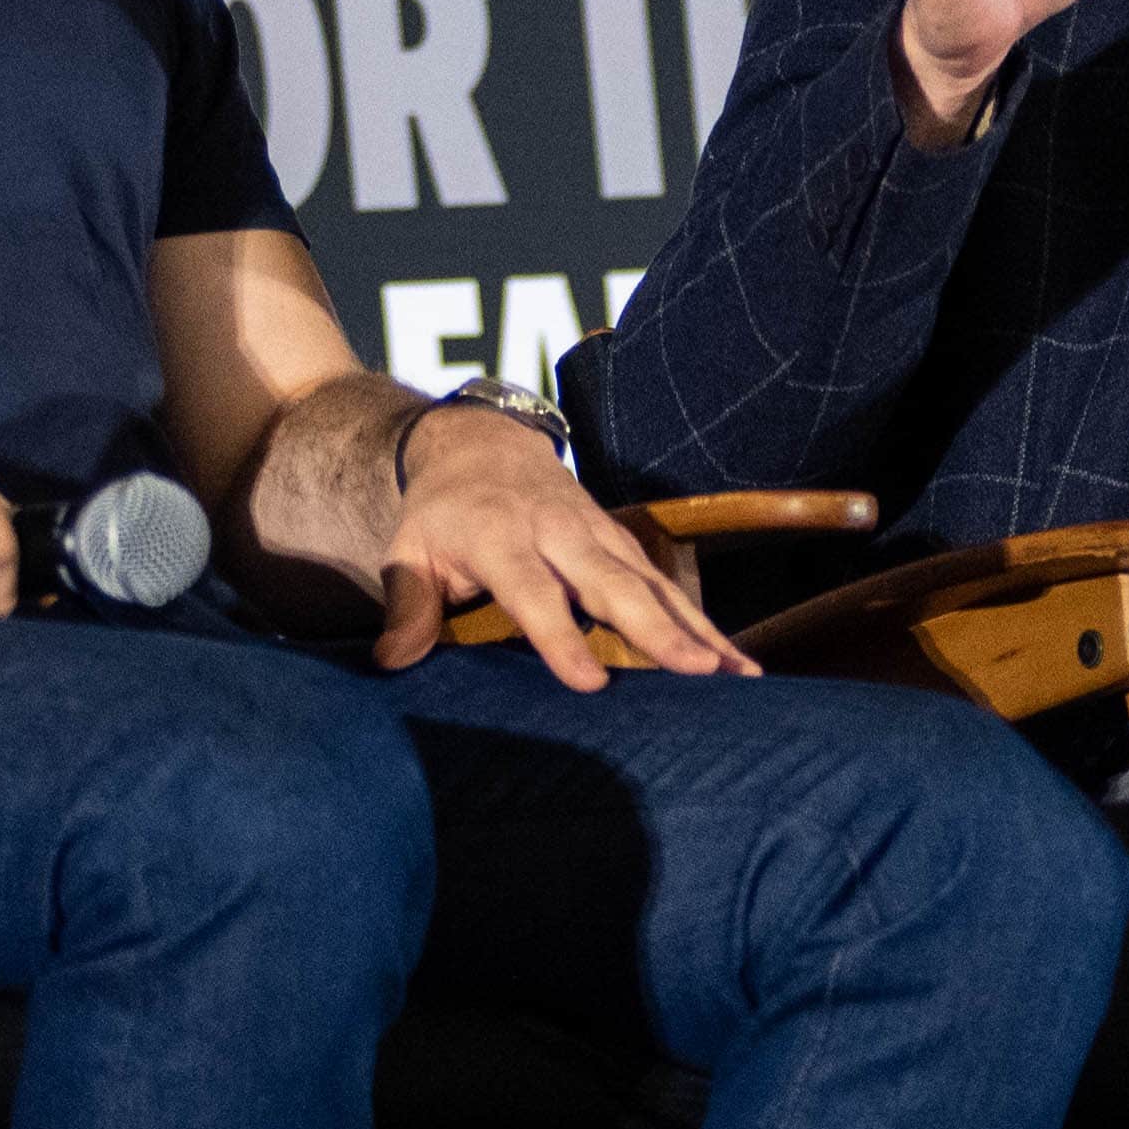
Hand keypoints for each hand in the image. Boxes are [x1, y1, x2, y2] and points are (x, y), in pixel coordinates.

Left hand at [369, 404, 754, 690]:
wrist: (483, 445)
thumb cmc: (442, 512)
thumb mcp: (407, 551)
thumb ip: (408, 606)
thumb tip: (390, 663)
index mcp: (501, 536)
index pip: (535, 591)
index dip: (561, 637)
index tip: (591, 682)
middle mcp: (560, 531)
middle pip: (614, 583)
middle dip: (659, 628)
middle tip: (699, 671)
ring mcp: (598, 533)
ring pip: (653, 584)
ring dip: (699, 628)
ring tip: (738, 674)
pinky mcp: (621, 543)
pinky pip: (666, 585)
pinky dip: (703, 621)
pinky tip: (736, 661)